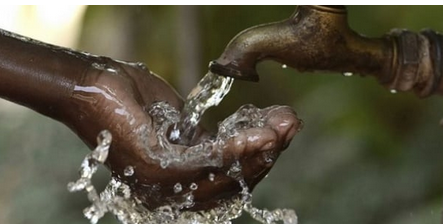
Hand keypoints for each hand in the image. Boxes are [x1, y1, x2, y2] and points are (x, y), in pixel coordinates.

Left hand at [65, 58, 301, 210]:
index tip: (282, 132)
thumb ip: (207, 141)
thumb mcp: (180, 127)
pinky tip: (257, 134)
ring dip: (257, 152)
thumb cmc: (134, 104)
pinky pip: (203, 162)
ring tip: (281, 130)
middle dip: (266, 156)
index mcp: (176, 187)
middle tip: (290, 127)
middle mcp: (169, 195)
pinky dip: (235, 149)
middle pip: (231, 185)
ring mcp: (159, 184)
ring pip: (222, 176)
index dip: (259, 161)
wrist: (94, 86)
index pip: (227, 182)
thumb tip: (241, 140)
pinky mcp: (153, 166)